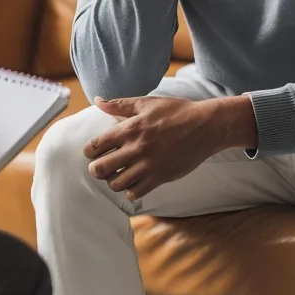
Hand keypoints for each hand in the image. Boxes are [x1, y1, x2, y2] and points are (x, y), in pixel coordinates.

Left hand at [83, 94, 255, 200]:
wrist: (205, 127)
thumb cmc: (175, 112)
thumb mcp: (146, 103)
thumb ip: (119, 104)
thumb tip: (97, 101)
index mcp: (130, 128)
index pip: (97, 144)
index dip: (90, 150)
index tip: (92, 151)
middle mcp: (136, 149)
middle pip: (101, 168)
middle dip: (95, 169)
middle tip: (99, 166)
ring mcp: (148, 165)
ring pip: (116, 184)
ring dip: (113, 180)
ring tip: (117, 174)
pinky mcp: (160, 178)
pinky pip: (135, 193)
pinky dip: (130, 190)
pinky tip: (133, 181)